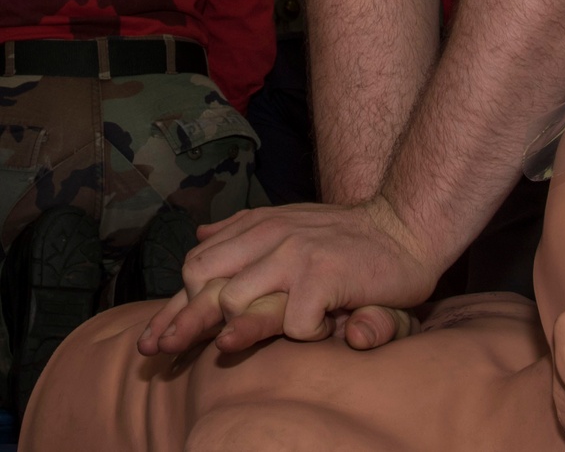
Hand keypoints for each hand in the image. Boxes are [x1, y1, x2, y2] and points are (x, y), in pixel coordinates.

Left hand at [137, 196, 439, 355]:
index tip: (152, 342)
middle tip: (166, 353)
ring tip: (231, 347)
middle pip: (206, 284)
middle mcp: (271, 237)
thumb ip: (245, 228)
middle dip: (185, 322)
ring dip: (237, 330)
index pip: (199, 265)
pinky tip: (315, 333)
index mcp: (258, 227)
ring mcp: (295, 254)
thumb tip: (201, 233)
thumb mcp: (291, 220)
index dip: (173, 307)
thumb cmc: (345, 235)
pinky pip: (293, 321)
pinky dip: (301, 335)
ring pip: (237, 301)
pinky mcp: (324, 275)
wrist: (403, 226)